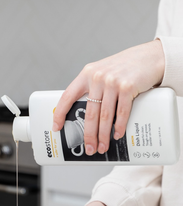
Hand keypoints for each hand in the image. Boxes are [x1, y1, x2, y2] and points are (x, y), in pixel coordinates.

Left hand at [52, 40, 164, 155]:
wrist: (149, 57)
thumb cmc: (124, 67)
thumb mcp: (102, 72)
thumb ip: (92, 88)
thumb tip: (84, 113)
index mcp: (86, 74)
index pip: (67, 96)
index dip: (60, 114)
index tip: (57, 127)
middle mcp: (97, 77)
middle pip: (89, 113)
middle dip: (88, 134)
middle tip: (89, 147)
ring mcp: (112, 82)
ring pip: (104, 116)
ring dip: (103, 135)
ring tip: (102, 146)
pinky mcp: (128, 87)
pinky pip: (121, 112)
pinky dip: (119, 126)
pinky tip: (116, 134)